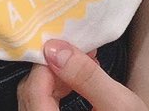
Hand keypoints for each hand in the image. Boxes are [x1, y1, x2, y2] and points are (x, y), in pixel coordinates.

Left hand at [18, 40, 147, 110]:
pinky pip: (45, 106)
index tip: (66, 43)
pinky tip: (76, 81)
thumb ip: (86, 77)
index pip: (33, 90)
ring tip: (81, 64)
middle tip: (77, 52)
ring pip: (36, 98)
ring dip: (56, 77)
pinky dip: (58, 90)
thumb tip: (55, 48)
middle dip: (52, 68)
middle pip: (31, 93)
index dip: (47, 62)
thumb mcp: (117, 103)